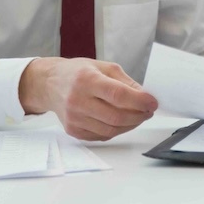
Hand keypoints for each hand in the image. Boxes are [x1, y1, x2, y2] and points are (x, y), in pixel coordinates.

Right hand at [18, 57, 157, 140]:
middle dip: (139, 115)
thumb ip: (126, 82)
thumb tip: (145, 97)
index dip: (139, 101)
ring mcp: (74, 118)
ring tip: (139, 116)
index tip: (153, 102)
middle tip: (149, 111)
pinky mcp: (73, 130)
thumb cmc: (79, 73)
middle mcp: (78, 100)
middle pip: (116, 116)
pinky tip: (123, 122)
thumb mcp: (104, 67)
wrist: (51, 84)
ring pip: (111, 129)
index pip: (118, 95)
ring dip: (131, 125)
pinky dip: (117, 130)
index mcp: (87, 80)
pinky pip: (102, 135)